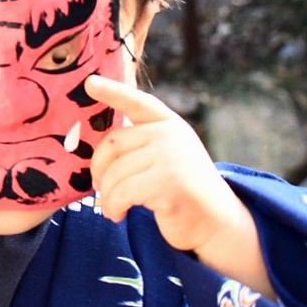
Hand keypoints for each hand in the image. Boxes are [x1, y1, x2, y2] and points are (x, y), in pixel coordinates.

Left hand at [85, 75, 251, 254]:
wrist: (216, 224)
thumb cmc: (179, 192)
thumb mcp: (162, 158)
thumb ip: (138, 145)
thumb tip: (96, 151)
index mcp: (167, 123)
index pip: (135, 102)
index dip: (112, 91)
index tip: (89, 82)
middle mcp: (171, 133)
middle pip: (113, 144)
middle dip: (99, 171)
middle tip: (100, 190)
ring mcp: (173, 155)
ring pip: (115, 172)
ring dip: (107, 196)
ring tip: (112, 209)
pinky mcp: (171, 181)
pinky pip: (124, 192)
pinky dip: (114, 206)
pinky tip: (118, 215)